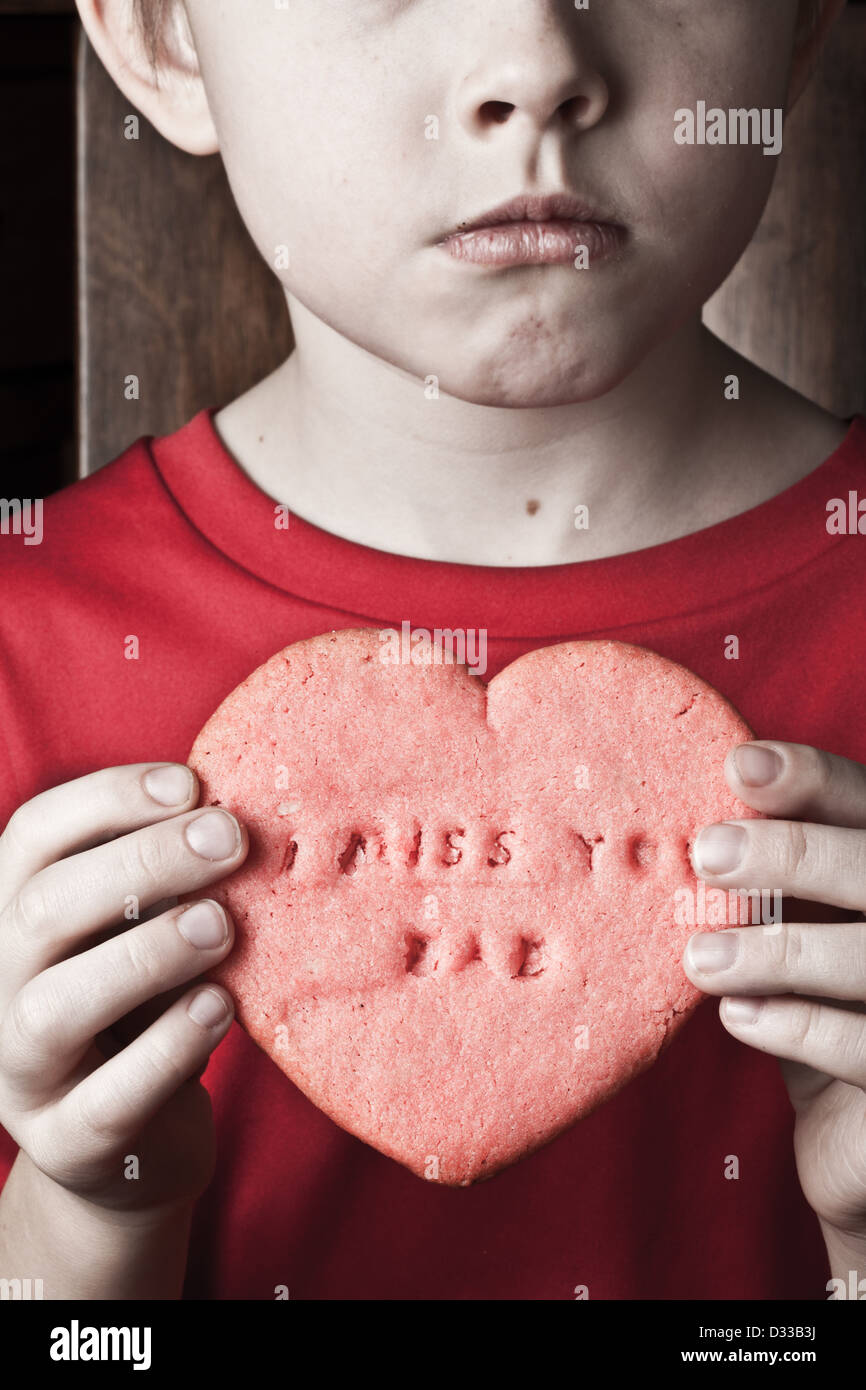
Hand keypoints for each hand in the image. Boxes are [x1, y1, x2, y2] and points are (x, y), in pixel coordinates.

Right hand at [0, 763, 247, 1214]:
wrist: (131, 1148)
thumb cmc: (147, 1007)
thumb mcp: (146, 930)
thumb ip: (168, 880)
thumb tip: (232, 811)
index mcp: (10, 914)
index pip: (34, 834)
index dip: (109, 798)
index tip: (192, 784)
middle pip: (42, 907)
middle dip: (143, 862)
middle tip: (229, 840)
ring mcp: (20, 1071)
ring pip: (56, 1004)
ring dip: (147, 954)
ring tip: (224, 926)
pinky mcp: (66, 1143)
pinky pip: (108, 1097)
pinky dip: (168, 1047)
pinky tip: (219, 1006)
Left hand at [683, 741, 865, 1275]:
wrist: (855, 1134)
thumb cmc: (820, 1009)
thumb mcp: (796, 935)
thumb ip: (763, 886)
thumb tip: (671, 828)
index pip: (865, 802)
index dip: (809, 780)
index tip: (737, 767)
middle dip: (792, 853)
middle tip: (708, 854)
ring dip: (777, 950)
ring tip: (699, 959)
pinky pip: (864, 1045)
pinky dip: (795, 1025)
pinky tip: (738, 1017)